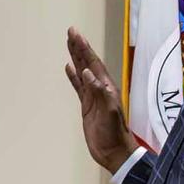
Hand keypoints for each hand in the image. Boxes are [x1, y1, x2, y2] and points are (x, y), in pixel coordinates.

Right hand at [66, 28, 137, 173]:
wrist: (114, 152)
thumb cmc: (114, 133)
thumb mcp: (108, 111)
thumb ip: (99, 92)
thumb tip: (87, 73)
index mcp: (106, 87)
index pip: (93, 63)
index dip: (84, 48)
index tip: (75, 34)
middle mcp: (100, 88)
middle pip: (87, 63)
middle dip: (79, 47)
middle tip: (71, 31)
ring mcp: (93, 97)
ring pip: (82, 72)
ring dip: (75, 58)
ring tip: (69, 44)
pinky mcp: (87, 106)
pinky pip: (78, 87)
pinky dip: (73, 77)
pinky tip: (69, 69)